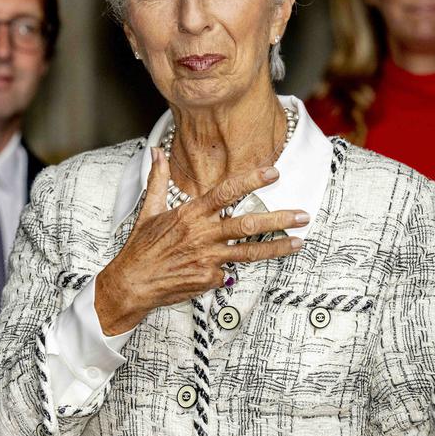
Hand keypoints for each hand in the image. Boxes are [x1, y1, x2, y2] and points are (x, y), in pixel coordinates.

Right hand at [95, 148, 307, 334]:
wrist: (132, 283)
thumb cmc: (140, 247)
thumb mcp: (149, 210)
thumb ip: (158, 179)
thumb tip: (157, 151)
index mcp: (190, 214)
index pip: (226, 192)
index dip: (251, 180)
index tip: (272, 173)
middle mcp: (202, 234)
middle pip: (248, 225)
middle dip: (279, 219)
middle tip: (302, 215)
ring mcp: (208, 258)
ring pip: (250, 252)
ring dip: (277, 247)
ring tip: (298, 242)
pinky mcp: (208, 278)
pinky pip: (226, 273)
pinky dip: (227, 270)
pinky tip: (222, 270)